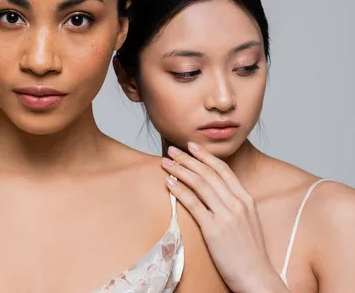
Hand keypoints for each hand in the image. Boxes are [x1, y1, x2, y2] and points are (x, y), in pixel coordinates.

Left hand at [162, 142, 288, 292]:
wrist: (256, 276)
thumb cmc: (250, 252)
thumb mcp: (248, 221)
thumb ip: (235, 204)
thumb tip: (218, 192)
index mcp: (246, 199)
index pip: (223, 169)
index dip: (205, 156)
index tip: (192, 146)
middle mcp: (237, 203)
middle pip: (208, 173)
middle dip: (188, 159)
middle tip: (172, 149)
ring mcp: (226, 215)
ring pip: (200, 184)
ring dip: (180, 170)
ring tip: (166, 162)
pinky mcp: (214, 229)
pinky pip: (194, 204)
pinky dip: (180, 190)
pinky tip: (169, 183)